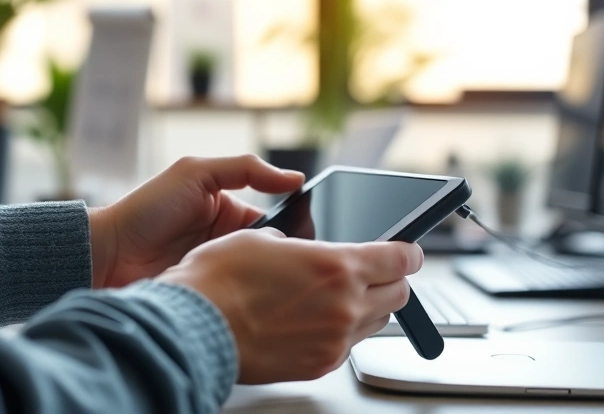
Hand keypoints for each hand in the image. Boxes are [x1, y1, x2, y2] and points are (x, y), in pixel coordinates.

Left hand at [89, 155, 303, 287]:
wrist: (107, 254)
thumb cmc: (147, 209)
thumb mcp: (196, 173)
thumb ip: (245, 169)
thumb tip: (294, 178)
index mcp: (230, 212)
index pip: (276, 223)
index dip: (294, 230)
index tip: (308, 239)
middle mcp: (227, 243)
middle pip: (270, 253)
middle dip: (283, 259)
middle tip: (296, 266)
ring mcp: (219, 271)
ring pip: (258, 278)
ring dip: (266, 280)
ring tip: (279, 284)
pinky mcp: (209, 296)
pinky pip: (237, 298)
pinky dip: (247, 298)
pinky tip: (256, 300)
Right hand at [157, 228, 422, 383]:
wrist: (194, 327)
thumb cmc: (219, 281)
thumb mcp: (262, 238)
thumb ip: (299, 244)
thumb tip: (302, 247)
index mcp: (338, 267)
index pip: (400, 259)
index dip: (409, 252)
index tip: (409, 251)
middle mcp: (345, 306)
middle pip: (398, 295)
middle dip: (393, 280)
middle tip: (378, 273)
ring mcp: (334, 341)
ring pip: (376, 324)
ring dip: (368, 307)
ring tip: (340, 297)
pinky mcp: (319, 365)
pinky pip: (347, 346)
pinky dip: (342, 331)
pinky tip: (317, 321)